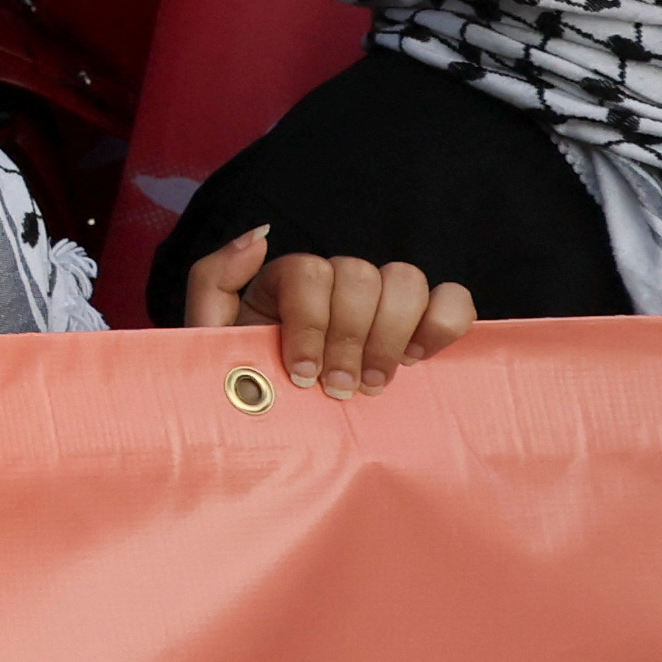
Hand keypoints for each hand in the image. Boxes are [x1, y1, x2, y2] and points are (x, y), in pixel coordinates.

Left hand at [182, 229, 477, 395]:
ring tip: (374, 383)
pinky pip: (453, 299)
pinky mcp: (422, 324)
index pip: (311, 272)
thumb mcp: (207, 337)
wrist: (278, 428)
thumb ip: (214, 279)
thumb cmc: (242, 384)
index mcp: (284, 280)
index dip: (310, 323)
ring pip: (406, 279)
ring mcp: (382, 301)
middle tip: (339, 389)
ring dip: (391, 336)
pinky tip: (415, 359)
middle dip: (351, 339)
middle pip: (360, 275)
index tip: (300, 374)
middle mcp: (336, 282)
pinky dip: (442, 324)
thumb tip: (263, 233)